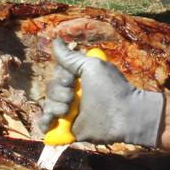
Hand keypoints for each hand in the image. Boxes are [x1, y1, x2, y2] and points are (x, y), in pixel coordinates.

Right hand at [38, 39, 163, 146]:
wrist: (124, 116)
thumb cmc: (112, 88)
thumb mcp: (92, 66)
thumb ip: (71, 57)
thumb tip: (55, 41)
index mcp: (78, 79)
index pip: (57, 74)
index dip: (60, 77)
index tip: (71, 80)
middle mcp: (72, 94)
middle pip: (50, 89)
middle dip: (58, 92)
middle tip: (72, 97)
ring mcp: (70, 112)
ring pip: (48, 105)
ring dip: (54, 106)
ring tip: (67, 110)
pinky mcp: (68, 128)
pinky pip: (47, 124)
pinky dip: (45, 122)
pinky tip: (51, 121)